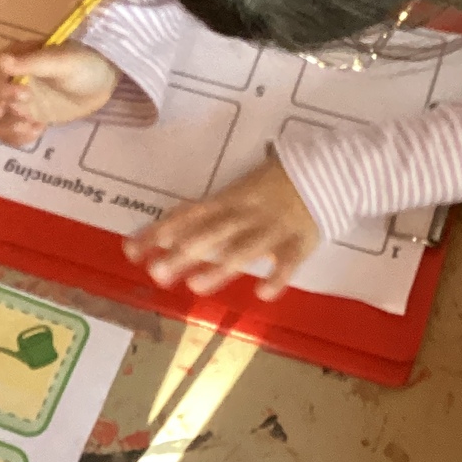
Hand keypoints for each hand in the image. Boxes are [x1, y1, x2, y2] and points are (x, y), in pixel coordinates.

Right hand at [0, 41, 119, 145]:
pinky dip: (17, 137)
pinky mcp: (23, 117)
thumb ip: (32, 62)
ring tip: (33, 125)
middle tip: (1, 113)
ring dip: (5, 126)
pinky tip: (38, 130)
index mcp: (11, 60)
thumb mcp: (63, 60)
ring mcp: (13, 101)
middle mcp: (5, 80)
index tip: (24, 95)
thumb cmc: (85, 62)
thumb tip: (1, 60)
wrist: (104, 81)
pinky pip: (6, 132)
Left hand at [124, 155, 319, 301]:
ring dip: (220, 267)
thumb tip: (172, 225)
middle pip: (210, 234)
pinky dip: (276, 276)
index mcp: (230, 197)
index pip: (189, 214)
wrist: (328, 169)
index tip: (133, 249)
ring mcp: (273, 228)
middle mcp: (247, 213)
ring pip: (243, 248)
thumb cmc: (278, 179)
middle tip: (156, 273)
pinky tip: (262, 292)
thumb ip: (212, 208)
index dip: (161, 230)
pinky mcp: (300, 242)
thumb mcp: (241, 188)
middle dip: (182, 254)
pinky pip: (288, 261)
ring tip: (196, 285)